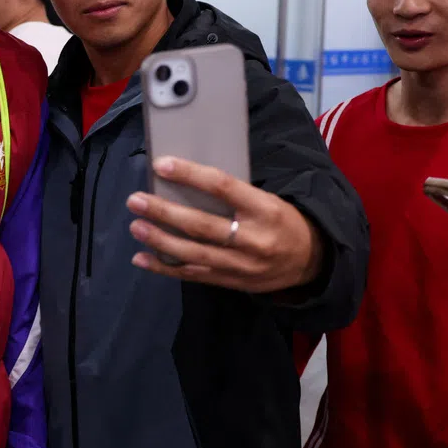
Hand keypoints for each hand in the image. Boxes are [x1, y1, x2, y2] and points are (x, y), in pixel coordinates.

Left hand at [127, 157, 323, 293]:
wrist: (311, 262)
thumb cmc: (282, 221)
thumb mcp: (268, 200)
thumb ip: (234, 194)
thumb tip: (186, 180)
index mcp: (265, 209)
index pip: (223, 187)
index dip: (190, 175)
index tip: (161, 165)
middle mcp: (253, 239)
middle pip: (202, 225)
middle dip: (165, 212)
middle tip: (136, 200)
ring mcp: (241, 265)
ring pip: (194, 253)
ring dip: (160, 240)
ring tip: (136, 226)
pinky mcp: (231, 282)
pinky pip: (193, 275)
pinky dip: (164, 268)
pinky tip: (141, 258)